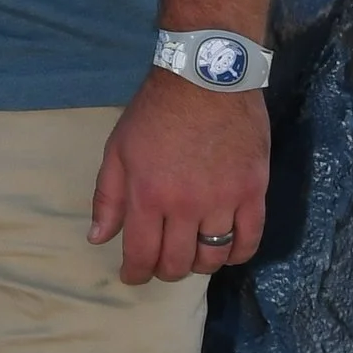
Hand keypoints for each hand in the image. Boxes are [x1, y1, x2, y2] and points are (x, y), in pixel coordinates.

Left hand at [89, 67, 269, 284]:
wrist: (206, 75)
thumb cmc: (156, 111)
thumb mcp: (118, 148)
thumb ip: (107, 197)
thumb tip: (99, 239)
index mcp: (148, 195)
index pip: (142, 255)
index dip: (136, 274)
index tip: (133, 276)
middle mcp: (186, 205)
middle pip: (178, 263)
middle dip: (166, 271)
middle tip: (163, 263)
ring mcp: (223, 200)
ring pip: (213, 258)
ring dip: (199, 265)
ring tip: (193, 255)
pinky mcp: (253, 190)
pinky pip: (249, 240)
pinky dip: (237, 254)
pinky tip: (226, 251)